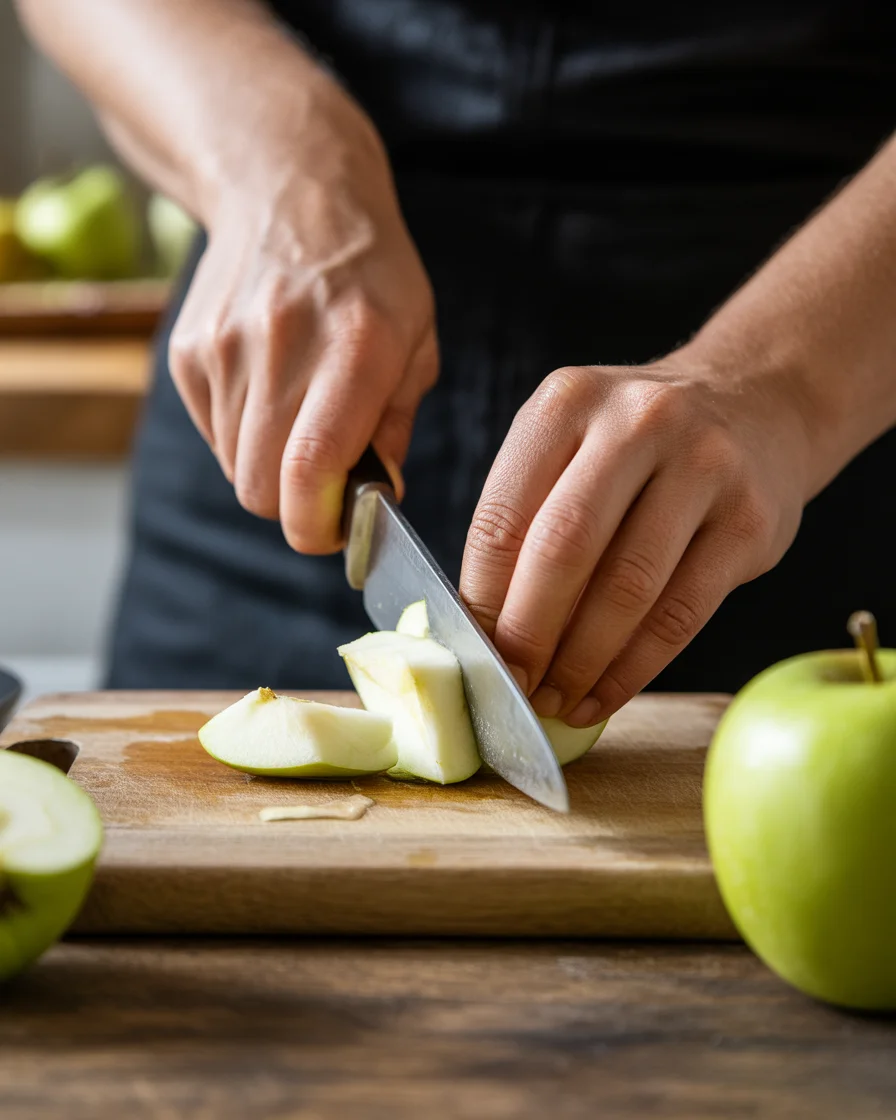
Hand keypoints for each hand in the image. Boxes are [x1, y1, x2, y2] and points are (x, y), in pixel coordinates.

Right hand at [168, 70, 436, 551]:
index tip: (334, 532)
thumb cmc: (371, 273)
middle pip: (260, 488)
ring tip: (300, 415)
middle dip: (292, 507)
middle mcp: (282, 345)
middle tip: (322, 486)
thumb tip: (378, 499)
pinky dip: (242, 435)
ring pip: (235, 467)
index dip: (316, 524)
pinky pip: (213, 434)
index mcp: (357, 346)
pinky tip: (269, 388)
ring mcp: (225, 346)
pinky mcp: (188, 350)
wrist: (289, 187)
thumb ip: (397, 425)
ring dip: (269, 466)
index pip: (311, 469)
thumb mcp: (417, 339)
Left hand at [460, 356, 813, 724]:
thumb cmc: (638, 444)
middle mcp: (637, 422)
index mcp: (567, 402)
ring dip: (582, 661)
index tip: (475, 651)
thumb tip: (482, 627)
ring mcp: (703, 467)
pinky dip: (635, 669)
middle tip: (513, 683)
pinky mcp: (749, 520)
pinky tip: (605, 695)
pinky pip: (681, 613)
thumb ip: (526, 515)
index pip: (504, 515)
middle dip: (529, 633)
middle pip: (564, 548)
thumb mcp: (571, 442)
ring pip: (627, 588)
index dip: (482, 596)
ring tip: (556, 699)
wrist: (758, 403)